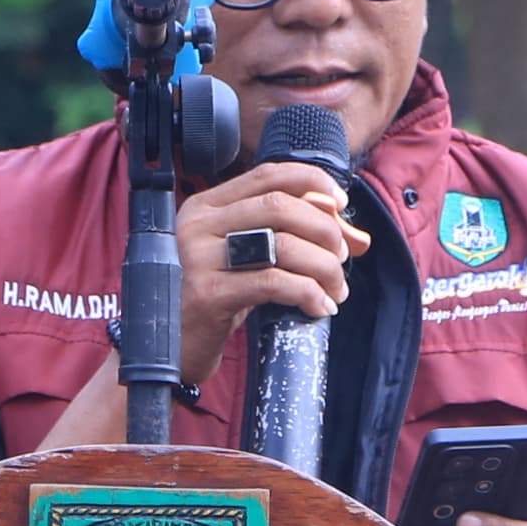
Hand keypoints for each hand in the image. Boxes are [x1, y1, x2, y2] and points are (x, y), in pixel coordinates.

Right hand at [173, 160, 367, 365]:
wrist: (169, 351)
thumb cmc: (213, 302)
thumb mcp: (247, 262)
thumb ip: (293, 241)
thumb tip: (357, 238)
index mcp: (206, 206)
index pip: (267, 174)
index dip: (312, 182)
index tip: (341, 205)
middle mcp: (197, 224)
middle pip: (280, 206)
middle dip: (325, 230)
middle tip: (341, 258)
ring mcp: (198, 257)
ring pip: (282, 243)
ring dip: (323, 266)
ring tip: (336, 289)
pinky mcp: (207, 294)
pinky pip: (273, 283)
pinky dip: (307, 293)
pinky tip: (320, 307)